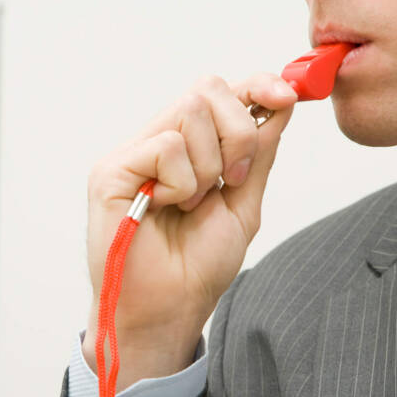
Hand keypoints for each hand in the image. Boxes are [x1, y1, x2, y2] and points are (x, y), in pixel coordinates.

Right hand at [84, 73, 297, 390]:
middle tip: (230, 181)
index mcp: (187, 149)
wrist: (168, 310)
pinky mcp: (110, 171)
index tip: (286, 96)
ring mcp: (132, 155)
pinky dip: (181, 182)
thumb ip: (258, 155)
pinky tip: (166, 207)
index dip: (254, 86)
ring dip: (209, 166)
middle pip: (207, 90)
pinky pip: (166, 146)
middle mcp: (156, 144)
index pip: (219, 93)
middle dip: (238, 133)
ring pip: (190, 112)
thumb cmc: (196, 268)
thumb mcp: (243, 204)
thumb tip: (279, 106)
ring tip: (191, 204)